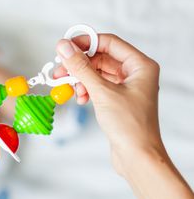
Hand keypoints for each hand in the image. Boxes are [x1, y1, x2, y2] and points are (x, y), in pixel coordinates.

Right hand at [54, 34, 162, 175]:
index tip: (64, 47)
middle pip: (100, 58)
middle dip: (78, 64)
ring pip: (96, 73)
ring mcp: (126, 87)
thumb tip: (64, 47)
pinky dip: (86, 89)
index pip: (109, 43)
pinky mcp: (117, 100)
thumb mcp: (101, 92)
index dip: (85, 43)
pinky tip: (80, 98)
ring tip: (67, 87)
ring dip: (80, 78)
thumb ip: (81, 68)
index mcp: (140, 65)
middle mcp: (135, 73)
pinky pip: (97, 86)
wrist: (137, 156)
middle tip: (58, 71)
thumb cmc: (129, 125)